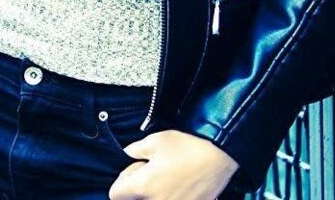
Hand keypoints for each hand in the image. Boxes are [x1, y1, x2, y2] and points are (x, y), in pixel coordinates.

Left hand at [107, 128, 239, 199]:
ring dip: (154, 193)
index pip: (115, 194)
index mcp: (143, 186)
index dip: (122, 180)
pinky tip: (180, 184)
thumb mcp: (157, 140)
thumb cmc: (187, 147)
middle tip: (152, 170)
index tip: (134, 170)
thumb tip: (127, 154)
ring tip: (167, 178)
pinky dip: (171, 195)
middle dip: (138, 188)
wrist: (219, 158)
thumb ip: (136, 149)